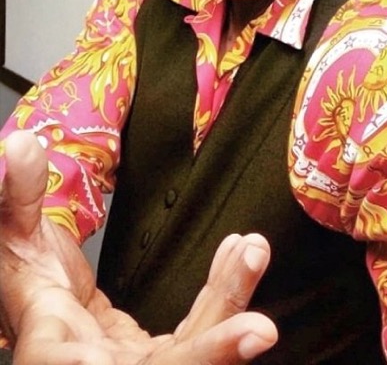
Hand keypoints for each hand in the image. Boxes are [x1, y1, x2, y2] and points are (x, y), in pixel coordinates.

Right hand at [0, 131, 276, 363]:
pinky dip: (220, 292)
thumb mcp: (13, 233)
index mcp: (47, 344)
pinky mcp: (155, 354)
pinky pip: (197, 328)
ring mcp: (131, 364)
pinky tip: (239, 254)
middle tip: (260, 330)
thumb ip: (18, 196)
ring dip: (228, 303)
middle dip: (209, 352)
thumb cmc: (22, 272)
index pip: (59, 362)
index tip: (101, 364)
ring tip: (254, 253)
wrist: (44, 304)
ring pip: (190, 351)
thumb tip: (20, 145)